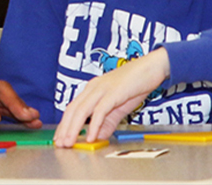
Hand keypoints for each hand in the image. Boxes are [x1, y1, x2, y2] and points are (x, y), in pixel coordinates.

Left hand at [53, 47, 169, 147]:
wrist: (151, 68)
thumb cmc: (135, 84)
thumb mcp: (118, 107)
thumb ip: (107, 122)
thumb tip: (97, 137)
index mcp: (92, 89)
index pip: (72, 108)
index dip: (65, 124)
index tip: (60, 138)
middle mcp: (93, 88)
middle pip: (73, 109)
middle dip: (64, 128)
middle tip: (60, 144)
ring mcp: (102, 89)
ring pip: (82, 110)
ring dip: (74, 128)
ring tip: (69, 142)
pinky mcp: (113, 92)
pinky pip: (100, 111)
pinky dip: (94, 125)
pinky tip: (91, 136)